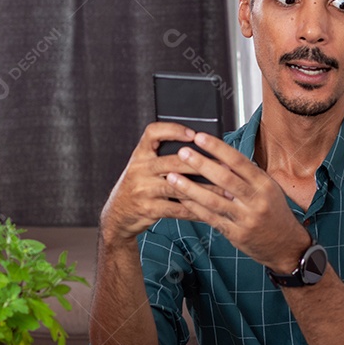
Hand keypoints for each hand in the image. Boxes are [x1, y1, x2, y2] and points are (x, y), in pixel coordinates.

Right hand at [100, 122, 215, 240]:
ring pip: (179, 187)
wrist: (118, 214)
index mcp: (140, 155)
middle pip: (172, 161)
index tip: (192, 133)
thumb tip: (200, 148)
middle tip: (224, 166)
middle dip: (201, 164)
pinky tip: (211, 210)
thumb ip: (162, 156)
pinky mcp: (149, 209)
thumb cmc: (139, 186)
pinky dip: (196, 211)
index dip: (172, 129)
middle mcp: (140, 169)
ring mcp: (144, 190)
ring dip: (205, 190)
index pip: (152, 133)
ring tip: (225, 191)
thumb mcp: (143, 166)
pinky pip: (177, 210)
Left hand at [167, 132, 311, 271]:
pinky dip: (195, 208)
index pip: (239, 161)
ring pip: (214, 200)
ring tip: (172, 177)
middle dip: (201, 164)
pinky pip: (212, 219)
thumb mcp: (269, 189)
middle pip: (225, 178)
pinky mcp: (236, 235)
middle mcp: (256, 201)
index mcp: (264, 184)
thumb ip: (247, 175)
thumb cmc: (276, 213)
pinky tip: (182, 199)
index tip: (200, 137)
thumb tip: (222, 159)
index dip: (218, 148)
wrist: (288, 247)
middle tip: (182, 153)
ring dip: (190, 188)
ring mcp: (245, 219)